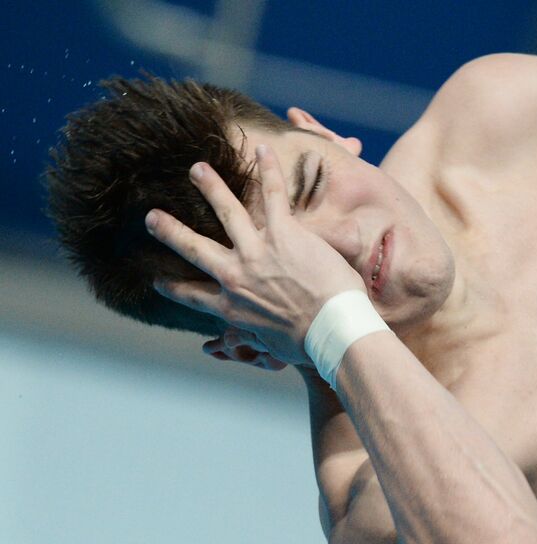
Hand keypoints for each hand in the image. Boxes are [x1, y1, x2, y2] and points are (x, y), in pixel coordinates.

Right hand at [144, 144, 364, 364]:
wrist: (332, 332)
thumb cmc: (309, 346)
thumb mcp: (271, 348)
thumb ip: (258, 339)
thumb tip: (258, 345)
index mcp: (231, 308)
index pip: (191, 295)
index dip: (173, 286)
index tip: (158, 279)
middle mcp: (235, 276)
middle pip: (194, 248)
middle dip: (170, 230)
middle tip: (152, 217)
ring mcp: (257, 251)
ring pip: (226, 211)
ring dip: (210, 187)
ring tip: (197, 169)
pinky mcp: (284, 234)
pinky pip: (273, 196)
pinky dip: (268, 171)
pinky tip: (262, 149)